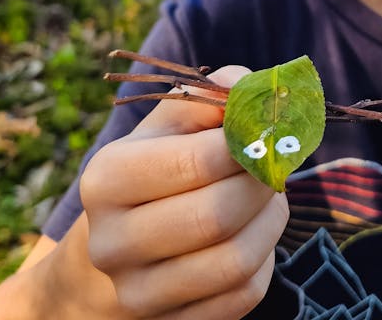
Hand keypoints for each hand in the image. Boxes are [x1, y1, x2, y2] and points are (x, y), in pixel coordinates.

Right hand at [80, 66, 288, 318]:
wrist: (113, 252)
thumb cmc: (154, 169)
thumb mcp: (169, 125)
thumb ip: (212, 97)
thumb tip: (252, 87)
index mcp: (107, 179)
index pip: (196, 160)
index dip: (246, 143)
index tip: (265, 131)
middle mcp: (112, 242)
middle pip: (218, 215)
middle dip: (262, 184)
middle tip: (273, 164)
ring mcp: (137, 293)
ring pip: (236, 261)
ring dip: (270, 220)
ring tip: (268, 196)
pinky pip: (243, 294)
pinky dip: (264, 258)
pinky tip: (253, 233)